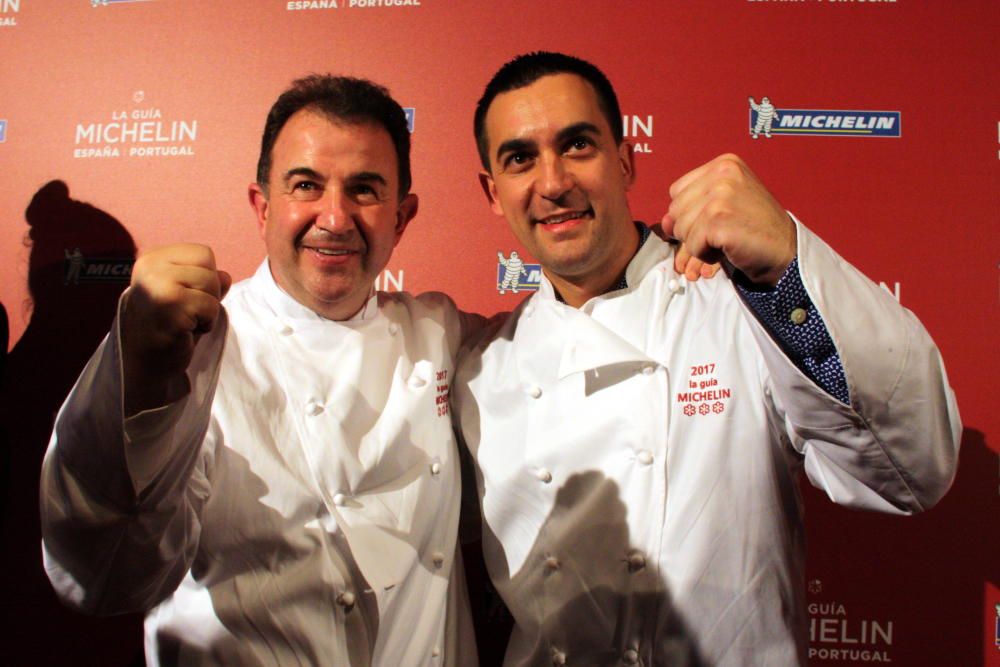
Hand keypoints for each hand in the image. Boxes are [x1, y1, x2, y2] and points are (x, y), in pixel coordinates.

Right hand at [122, 244, 230, 413]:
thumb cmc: (164, 327)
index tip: (184, 297)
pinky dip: (206, 323)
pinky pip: (211, 307)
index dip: (205, 278)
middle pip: (211, 269)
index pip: (204, 253)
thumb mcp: (184, 296)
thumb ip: (204, 282)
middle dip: (208, 294)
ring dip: (207, 309)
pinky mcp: (170, 306)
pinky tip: (185, 331)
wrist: (142, 362)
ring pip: (213, 285)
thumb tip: (226, 276)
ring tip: (185, 321)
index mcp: (153, 258)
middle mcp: (151, 267)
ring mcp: (159, 286)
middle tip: (185, 312)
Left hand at [662, 154, 795, 286]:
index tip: (711, 221)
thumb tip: (664, 222)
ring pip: (680, 228)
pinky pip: (692, 244)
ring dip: (698, 243)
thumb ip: (693, 206)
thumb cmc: (755, 228)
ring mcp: (721, 196)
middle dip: (691, 230)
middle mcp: (723, 173)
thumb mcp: (726, 203)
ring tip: (724, 240)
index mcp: (725, 163)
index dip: (688, 212)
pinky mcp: (719, 220)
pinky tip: (725, 249)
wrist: (786, 250)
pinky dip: (704, 254)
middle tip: (719, 234)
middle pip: (675, 209)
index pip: (677, 190)